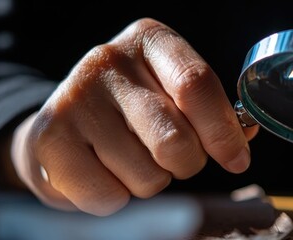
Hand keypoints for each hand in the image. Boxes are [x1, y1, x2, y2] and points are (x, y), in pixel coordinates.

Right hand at [10, 18, 258, 215]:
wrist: (62, 130)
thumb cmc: (132, 114)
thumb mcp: (172, 95)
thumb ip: (210, 113)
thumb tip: (242, 138)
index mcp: (150, 40)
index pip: (196, 83)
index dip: (222, 131)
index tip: (236, 160)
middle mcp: (108, 60)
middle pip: (174, 138)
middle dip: (186, 164)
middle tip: (174, 160)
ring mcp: (75, 98)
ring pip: (146, 175)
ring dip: (149, 183)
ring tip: (129, 162)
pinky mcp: (50, 138)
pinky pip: (108, 196)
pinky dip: (115, 199)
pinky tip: (103, 174)